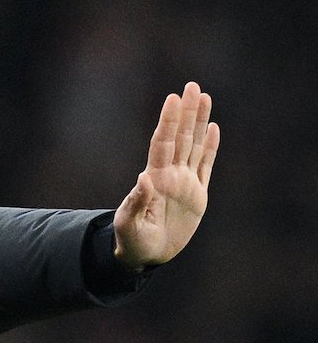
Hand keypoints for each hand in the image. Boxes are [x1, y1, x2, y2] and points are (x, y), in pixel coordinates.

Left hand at [113, 81, 220, 268]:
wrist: (145, 255)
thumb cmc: (132, 241)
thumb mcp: (130, 225)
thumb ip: (136, 202)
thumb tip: (144, 179)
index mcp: (155, 179)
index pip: (163, 143)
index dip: (168, 121)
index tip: (172, 99)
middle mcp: (170, 175)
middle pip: (181, 137)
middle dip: (186, 112)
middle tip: (192, 86)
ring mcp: (184, 183)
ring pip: (194, 146)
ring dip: (199, 122)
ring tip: (204, 97)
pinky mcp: (197, 194)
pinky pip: (205, 166)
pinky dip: (210, 148)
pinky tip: (213, 129)